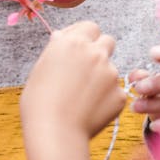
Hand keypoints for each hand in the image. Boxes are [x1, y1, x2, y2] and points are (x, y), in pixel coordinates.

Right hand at [21, 21, 126, 137]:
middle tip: (87, 69)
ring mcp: (111, 73)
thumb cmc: (39, 102)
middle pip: (108, 41)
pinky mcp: (120, 94)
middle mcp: (94, 53)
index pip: (90, 27)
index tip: (79, 48)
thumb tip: (61, 37)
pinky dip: (106, 99)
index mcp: (72, 42)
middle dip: (100, 51)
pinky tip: (90, 110)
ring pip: (112, 69)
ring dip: (102, 77)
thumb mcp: (40, 69)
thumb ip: (56, 50)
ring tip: (82, 98)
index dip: (86, 37)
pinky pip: (116, 92)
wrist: (54, 132)